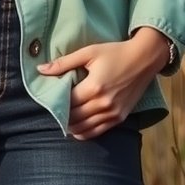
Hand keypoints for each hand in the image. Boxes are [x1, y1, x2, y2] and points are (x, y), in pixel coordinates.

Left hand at [37, 29, 167, 139]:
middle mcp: (103, 104)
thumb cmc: (115, 52)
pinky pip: (98, 131)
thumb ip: (63, 63)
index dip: (56, 103)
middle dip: (61, 116)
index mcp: (94, 87)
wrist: (144, 58)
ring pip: (85, 129)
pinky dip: (85, 132)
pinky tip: (76, 128)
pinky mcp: (120, 117)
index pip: (68, 103)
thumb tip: (40, 69)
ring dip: (71, 127)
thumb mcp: (88, 52)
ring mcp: (113, 113)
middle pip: (74, 118)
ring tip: (62, 120)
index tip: (49, 100)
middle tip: (53, 111)